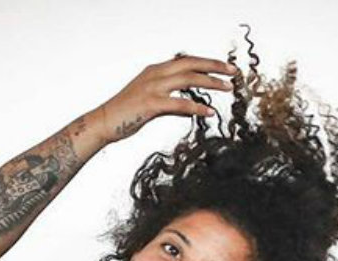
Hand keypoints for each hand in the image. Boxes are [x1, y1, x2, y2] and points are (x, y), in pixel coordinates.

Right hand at [93, 54, 236, 144]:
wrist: (104, 122)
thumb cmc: (127, 113)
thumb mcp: (152, 101)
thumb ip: (171, 100)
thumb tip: (190, 107)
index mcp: (155, 70)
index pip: (186, 60)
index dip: (206, 62)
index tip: (223, 67)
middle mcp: (155, 74)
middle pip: (191, 63)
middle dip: (214, 66)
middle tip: (233, 71)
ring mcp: (153, 87)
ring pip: (188, 79)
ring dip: (211, 82)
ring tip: (228, 88)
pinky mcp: (151, 103)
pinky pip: (180, 103)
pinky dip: (197, 107)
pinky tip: (209, 112)